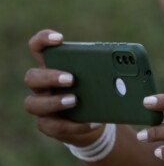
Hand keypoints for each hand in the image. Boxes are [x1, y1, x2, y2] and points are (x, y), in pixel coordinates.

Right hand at [24, 29, 103, 146]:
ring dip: (54, 101)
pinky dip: (73, 125)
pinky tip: (91, 123)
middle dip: (51, 76)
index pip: (38, 47)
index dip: (43, 40)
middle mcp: (41, 84)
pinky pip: (53, 126)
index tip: (60, 38)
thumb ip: (109, 69)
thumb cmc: (98, 90)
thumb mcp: (104, 78)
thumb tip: (129, 68)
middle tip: (72, 79)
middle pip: (32, 76)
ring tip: (75, 100)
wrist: (96, 120)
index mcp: (54, 66)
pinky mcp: (48, 125)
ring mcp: (41, 105)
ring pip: (33, 104)